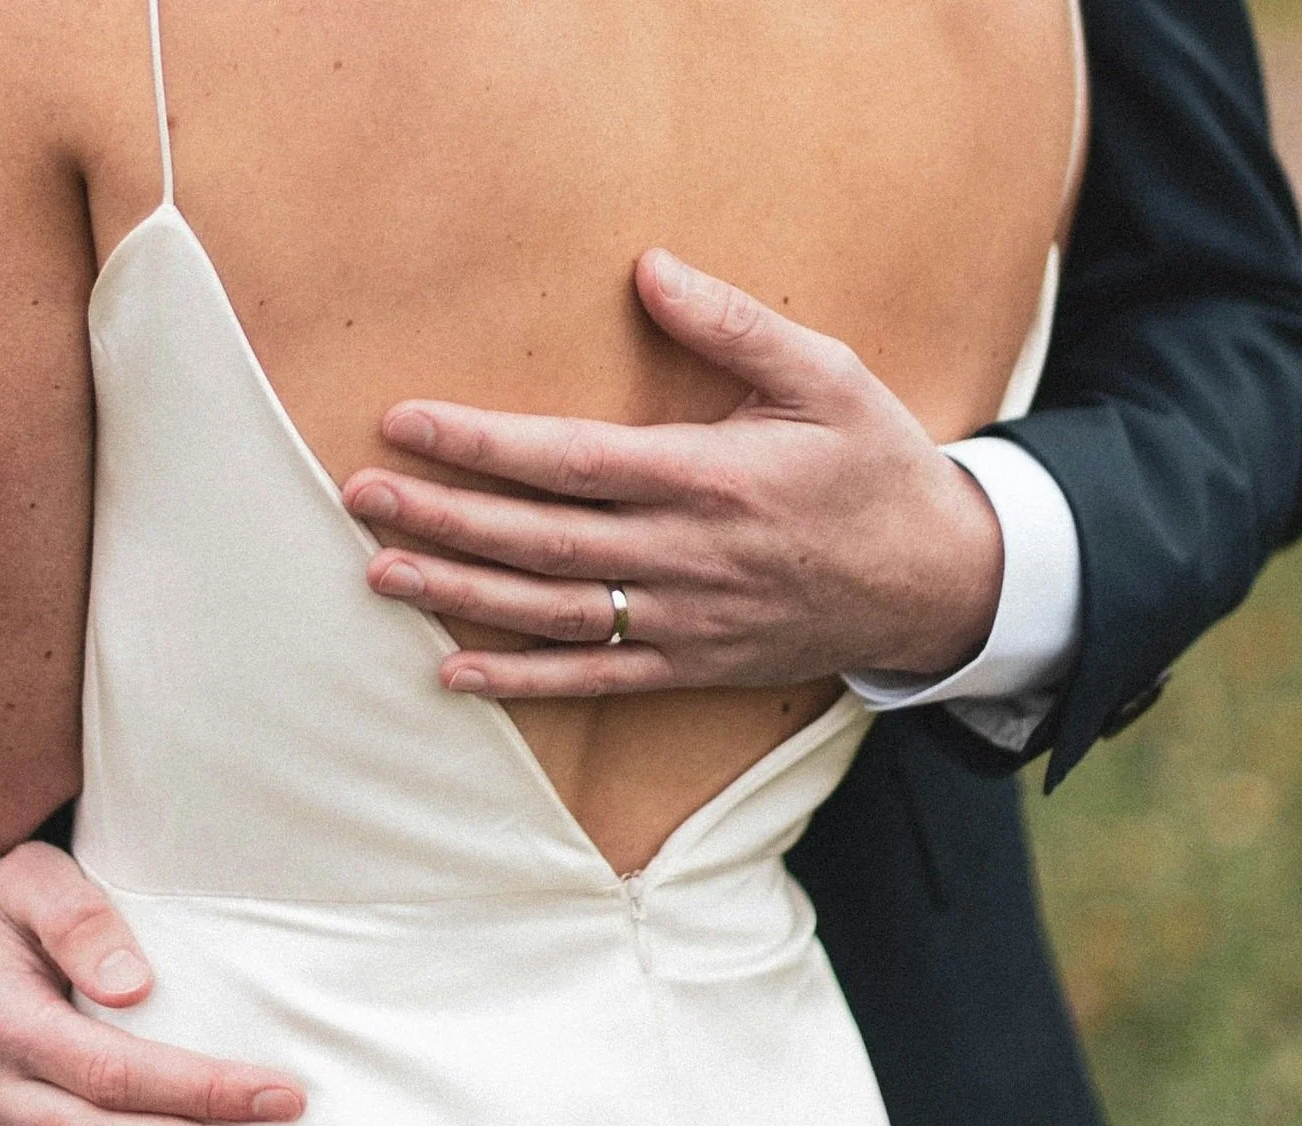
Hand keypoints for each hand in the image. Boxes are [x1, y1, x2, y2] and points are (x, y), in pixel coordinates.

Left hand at [341, 247, 1002, 695]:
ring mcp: (686, 621)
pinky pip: (594, 681)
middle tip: (360, 496)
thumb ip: (733, 324)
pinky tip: (452, 672)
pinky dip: (521, 680)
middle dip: (445, 516)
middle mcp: (687, 557)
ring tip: (380, 571)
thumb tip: (647, 268)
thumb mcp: (827, 374)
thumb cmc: (877, 465)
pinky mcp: (692, 666)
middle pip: (542, 540)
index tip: (406, 422)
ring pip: (553, 612)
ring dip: (461, 593)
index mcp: (712, 478)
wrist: (941, 582)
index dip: (482, 445)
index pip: (571, 460)